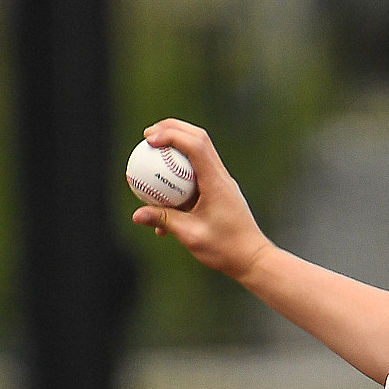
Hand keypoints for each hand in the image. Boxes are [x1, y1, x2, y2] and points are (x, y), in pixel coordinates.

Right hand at [130, 118, 270, 283]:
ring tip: (152, 149)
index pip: (196, 146)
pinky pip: (199, 170)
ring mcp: (223, 182)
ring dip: (177, 144)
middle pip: (199, 138)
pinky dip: (181, 168)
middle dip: (173, 129)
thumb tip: (136, 215)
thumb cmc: (225, 249)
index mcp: (216, 182)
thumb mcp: (191, 236)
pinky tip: (163, 184)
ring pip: (201, 151)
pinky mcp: (221, 190)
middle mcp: (222, 177)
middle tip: (147, 135)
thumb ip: (164, 221)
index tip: (148, 140)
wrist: (253, 258)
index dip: (171, 135)